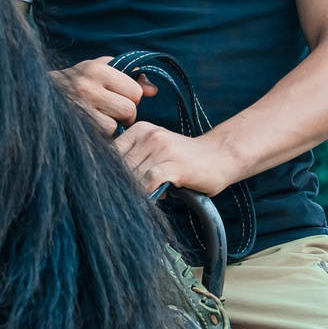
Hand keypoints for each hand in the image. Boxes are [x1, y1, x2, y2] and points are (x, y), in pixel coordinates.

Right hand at [54, 58, 150, 132]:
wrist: (37, 96)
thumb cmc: (75, 82)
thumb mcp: (100, 69)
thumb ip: (130, 76)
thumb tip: (154, 91)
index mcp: (96, 69)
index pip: (136, 91)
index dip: (131, 96)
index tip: (118, 97)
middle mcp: (87, 87)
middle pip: (129, 109)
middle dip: (125, 113)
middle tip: (111, 111)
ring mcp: (80, 108)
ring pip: (117, 125)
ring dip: (113, 125)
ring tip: (98, 117)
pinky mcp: (76, 127)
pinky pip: (103, 136)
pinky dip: (101, 134)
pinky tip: (90, 125)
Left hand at [114, 123, 238, 196]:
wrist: (219, 157)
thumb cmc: (184, 160)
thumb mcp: (156, 151)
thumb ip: (134, 161)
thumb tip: (110, 183)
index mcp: (140, 129)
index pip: (109, 153)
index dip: (108, 173)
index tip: (112, 187)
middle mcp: (149, 135)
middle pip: (119, 166)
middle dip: (120, 184)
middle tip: (125, 198)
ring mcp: (162, 148)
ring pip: (132, 174)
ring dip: (134, 191)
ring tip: (141, 199)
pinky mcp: (174, 164)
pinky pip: (149, 181)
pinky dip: (146, 193)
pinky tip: (153, 198)